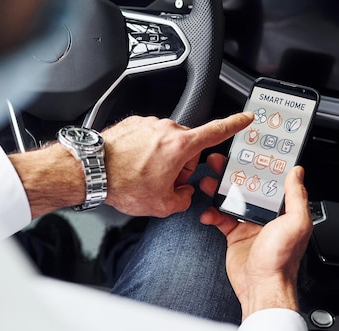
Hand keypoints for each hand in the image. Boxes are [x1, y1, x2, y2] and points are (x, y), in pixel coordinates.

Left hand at [101, 113, 252, 216]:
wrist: (92, 170)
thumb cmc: (123, 184)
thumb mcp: (162, 205)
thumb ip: (183, 199)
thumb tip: (184, 194)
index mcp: (180, 146)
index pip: (216, 131)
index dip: (235, 124)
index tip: (246, 117)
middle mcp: (166, 130)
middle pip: (187, 146)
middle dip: (181, 164)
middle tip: (163, 182)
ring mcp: (148, 124)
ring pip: (166, 143)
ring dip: (161, 159)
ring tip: (142, 175)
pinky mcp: (133, 123)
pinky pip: (149, 138)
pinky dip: (145, 152)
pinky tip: (133, 166)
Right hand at [199, 153, 312, 320]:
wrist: (262, 287)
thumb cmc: (280, 260)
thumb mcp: (296, 223)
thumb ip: (296, 196)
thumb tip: (297, 173)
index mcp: (282, 209)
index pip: (269, 180)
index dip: (257, 166)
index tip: (246, 153)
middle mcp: (266, 215)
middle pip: (246, 187)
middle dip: (231, 174)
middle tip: (219, 162)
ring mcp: (249, 224)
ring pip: (230, 200)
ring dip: (217, 190)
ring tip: (207, 182)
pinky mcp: (234, 235)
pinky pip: (220, 218)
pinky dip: (211, 214)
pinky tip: (207, 212)